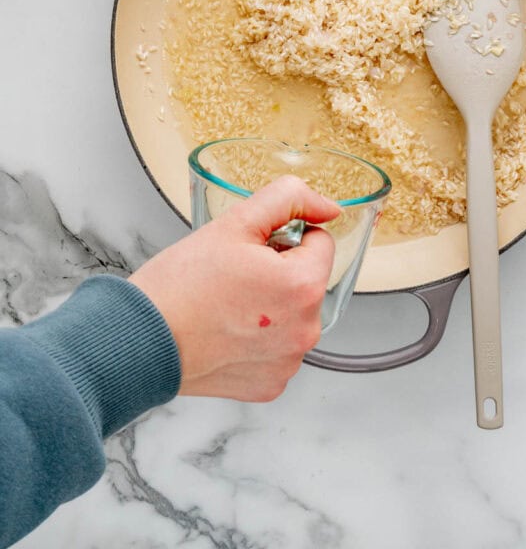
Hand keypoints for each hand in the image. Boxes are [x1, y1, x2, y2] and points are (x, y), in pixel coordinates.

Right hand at [129, 176, 339, 400]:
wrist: (139, 338)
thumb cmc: (179, 285)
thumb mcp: (236, 221)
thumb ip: (289, 199)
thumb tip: (327, 206)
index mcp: (303, 286)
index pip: (319, 241)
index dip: (284, 237)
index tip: (251, 250)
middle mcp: (305, 330)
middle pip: (307, 279)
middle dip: (279, 271)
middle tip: (233, 276)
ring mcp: (288, 362)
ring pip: (293, 313)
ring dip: (270, 305)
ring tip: (226, 304)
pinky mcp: (270, 384)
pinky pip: (277, 347)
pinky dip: (258, 338)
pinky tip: (226, 331)